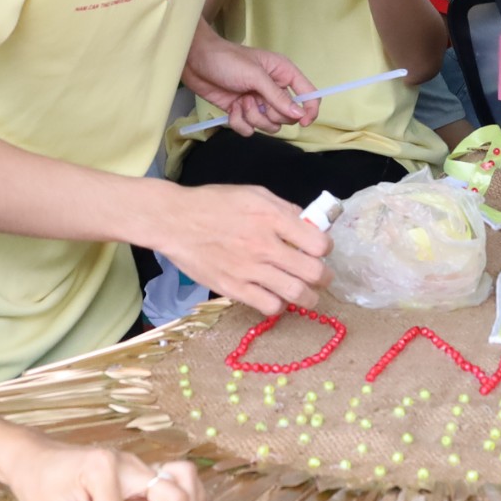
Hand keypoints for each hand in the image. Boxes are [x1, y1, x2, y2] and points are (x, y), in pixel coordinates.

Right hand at [151, 182, 329, 315]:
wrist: (175, 221)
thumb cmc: (214, 204)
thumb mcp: (254, 194)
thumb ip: (284, 209)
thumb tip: (308, 223)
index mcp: (272, 218)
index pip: (318, 243)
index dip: (325, 248)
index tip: (320, 249)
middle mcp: (264, 245)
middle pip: (313, 272)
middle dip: (325, 277)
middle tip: (322, 277)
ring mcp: (249, 270)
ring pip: (296, 294)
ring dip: (309, 297)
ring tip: (307, 294)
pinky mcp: (233, 289)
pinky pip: (269, 307)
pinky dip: (279, 305)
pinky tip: (276, 296)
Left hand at [184, 33, 316, 135]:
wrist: (195, 62)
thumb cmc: (227, 60)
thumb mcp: (255, 76)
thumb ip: (278, 96)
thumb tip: (299, 114)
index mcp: (283, 74)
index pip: (308, 95)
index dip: (310, 110)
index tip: (303, 122)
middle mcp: (273, 89)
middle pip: (287, 116)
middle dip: (270, 114)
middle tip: (254, 100)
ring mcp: (258, 102)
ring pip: (268, 125)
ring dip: (252, 117)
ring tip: (240, 101)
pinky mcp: (242, 111)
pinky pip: (249, 129)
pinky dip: (239, 122)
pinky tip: (231, 108)